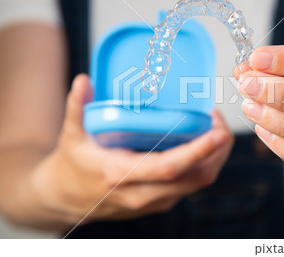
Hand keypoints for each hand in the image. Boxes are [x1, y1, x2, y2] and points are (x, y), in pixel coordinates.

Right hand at [30, 74, 233, 226]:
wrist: (65, 198)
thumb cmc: (72, 165)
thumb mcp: (70, 135)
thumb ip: (77, 107)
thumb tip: (84, 81)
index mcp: (121, 175)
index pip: (169, 168)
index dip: (197, 151)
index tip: (217, 132)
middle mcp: (142, 194)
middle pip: (196, 178)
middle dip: (218, 152)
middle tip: (219, 122)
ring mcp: (153, 201)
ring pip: (197, 184)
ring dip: (213, 158)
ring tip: (213, 128)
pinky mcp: (158, 202)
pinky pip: (190, 185)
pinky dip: (202, 165)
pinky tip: (200, 143)